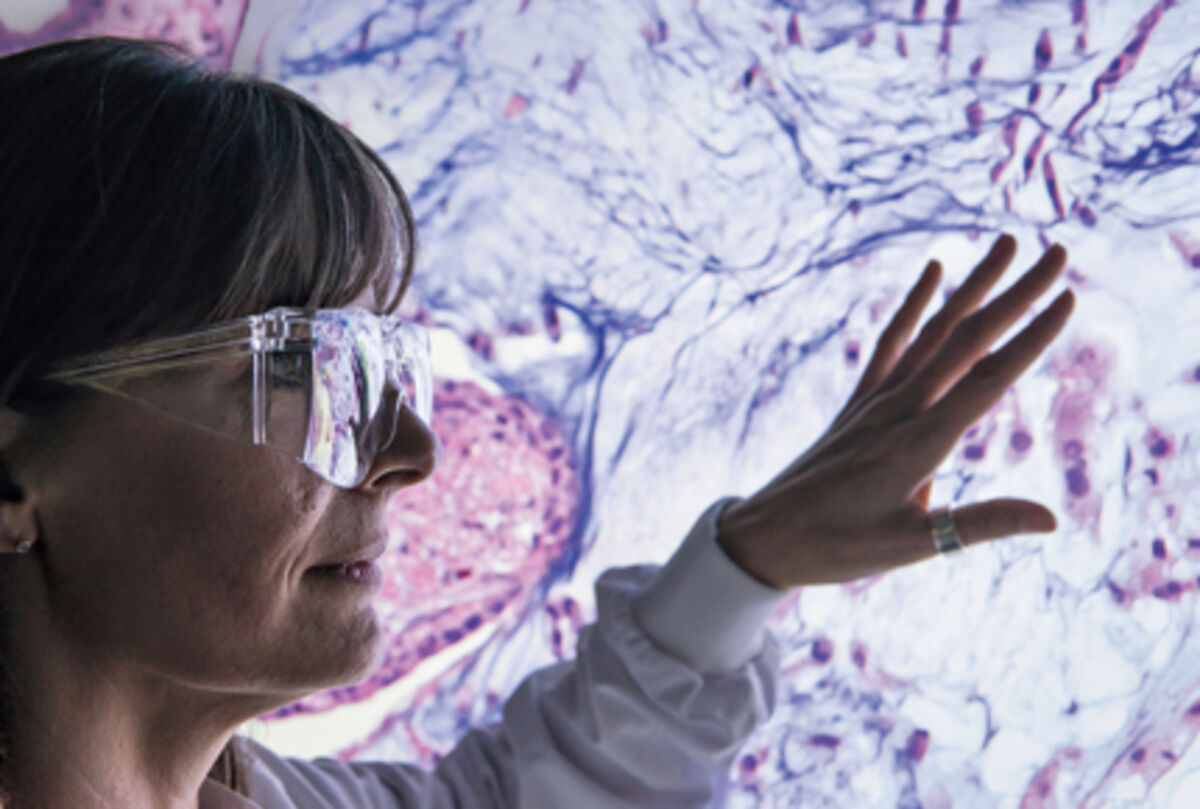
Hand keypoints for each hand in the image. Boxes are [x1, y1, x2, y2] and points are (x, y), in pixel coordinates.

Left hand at [716, 234, 1074, 589]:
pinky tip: (933, 271)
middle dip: (1015, 295)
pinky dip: (912, 306)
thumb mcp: (911, 546)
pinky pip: (890, 343)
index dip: (1030, 338)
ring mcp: (875, 401)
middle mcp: (898, 410)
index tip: (1068, 297)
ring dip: (972, 287)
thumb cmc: (836, 548)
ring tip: (1006, 245)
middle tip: (1058, 252)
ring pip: (932, 332)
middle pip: (966, 341)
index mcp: (918, 444)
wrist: (765, 537)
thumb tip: (1052, 520)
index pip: (988, 381)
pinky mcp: (858, 403)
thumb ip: (980, 525)